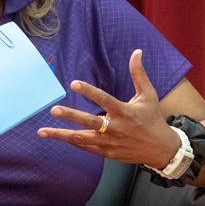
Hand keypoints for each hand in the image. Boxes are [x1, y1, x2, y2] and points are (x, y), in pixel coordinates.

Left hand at [38, 49, 178, 167]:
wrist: (161, 149)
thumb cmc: (153, 119)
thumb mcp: (148, 95)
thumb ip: (138, 74)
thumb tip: (137, 52)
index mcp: (125, 112)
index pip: (104, 99)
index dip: (89, 91)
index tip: (73, 83)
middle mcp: (116, 128)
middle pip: (89, 122)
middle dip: (70, 116)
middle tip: (54, 110)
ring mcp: (110, 143)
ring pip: (82, 139)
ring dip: (61, 135)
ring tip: (42, 131)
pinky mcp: (108, 153)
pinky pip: (86, 148)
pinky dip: (73, 142)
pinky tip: (59, 137)